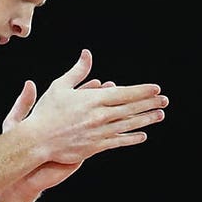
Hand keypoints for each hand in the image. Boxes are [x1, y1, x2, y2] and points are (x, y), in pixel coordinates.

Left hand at [0, 75, 117, 201]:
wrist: (25, 171)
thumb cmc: (21, 145)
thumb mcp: (17, 121)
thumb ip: (24, 102)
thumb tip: (29, 83)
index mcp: (57, 115)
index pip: (76, 98)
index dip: (87, 89)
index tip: (97, 82)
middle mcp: (70, 124)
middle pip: (91, 108)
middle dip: (105, 98)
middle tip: (115, 88)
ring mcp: (79, 137)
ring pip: (100, 122)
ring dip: (113, 114)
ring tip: (124, 105)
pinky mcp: (85, 151)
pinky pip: (103, 140)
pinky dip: (115, 134)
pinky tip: (126, 130)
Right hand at [21, 49, 166, 165]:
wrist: (37, 139)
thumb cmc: (46, 112)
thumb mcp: (60, 87)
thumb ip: (78, 71)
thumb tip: (87, 54)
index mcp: (93, 99)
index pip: (125, 93)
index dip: (142, 91)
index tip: (156, 89)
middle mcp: (100, 116)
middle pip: (131, 108)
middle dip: (150, 103)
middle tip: (164, 100)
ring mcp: (100, 132)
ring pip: (128, 124)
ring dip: (146, 119)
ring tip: (159, 115)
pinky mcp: (96, 147)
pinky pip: (119, 141)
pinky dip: (132, 138)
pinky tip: (142, 135)